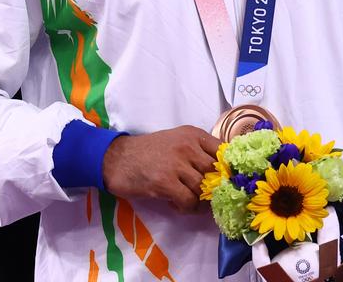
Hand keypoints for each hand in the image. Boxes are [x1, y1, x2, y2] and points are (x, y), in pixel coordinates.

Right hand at [102, 125, 220, 213]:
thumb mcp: (176, 141)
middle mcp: (188, 146)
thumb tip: (222, 173)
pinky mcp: (165, 182)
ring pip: (202, 189)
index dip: (228, 170)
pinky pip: (188, 201)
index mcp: (193, 135)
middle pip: (215, 173)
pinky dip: (186, 208)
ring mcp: (177, 164)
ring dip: (197, 200)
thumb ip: (198, 151)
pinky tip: (175, 204)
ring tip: (185, 200)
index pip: (224, 152)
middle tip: (204, 196)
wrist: (115, 158)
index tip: (225, 181)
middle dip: (213, 188)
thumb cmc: (147, 152)